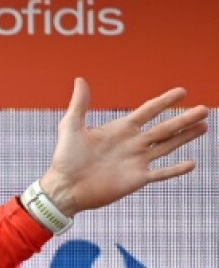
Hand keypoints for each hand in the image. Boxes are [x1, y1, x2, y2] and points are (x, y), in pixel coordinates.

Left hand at [39, 78, 207, 216]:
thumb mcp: (71, 127)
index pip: (148, 111)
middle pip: (164, 128)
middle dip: (184, 119)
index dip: (164, 101)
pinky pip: (160, 174)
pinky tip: (191, 163)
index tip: (182, 91)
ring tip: (204, 126)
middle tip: (205, 108)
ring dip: (185, 137)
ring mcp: (136, 162)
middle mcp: (132, 144)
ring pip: (167, 146)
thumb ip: (79, 104)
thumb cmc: (65, 159)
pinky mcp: (136, 179)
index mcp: (120, 129)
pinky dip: (175, 170)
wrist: (64, 187)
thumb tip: (80, 80)